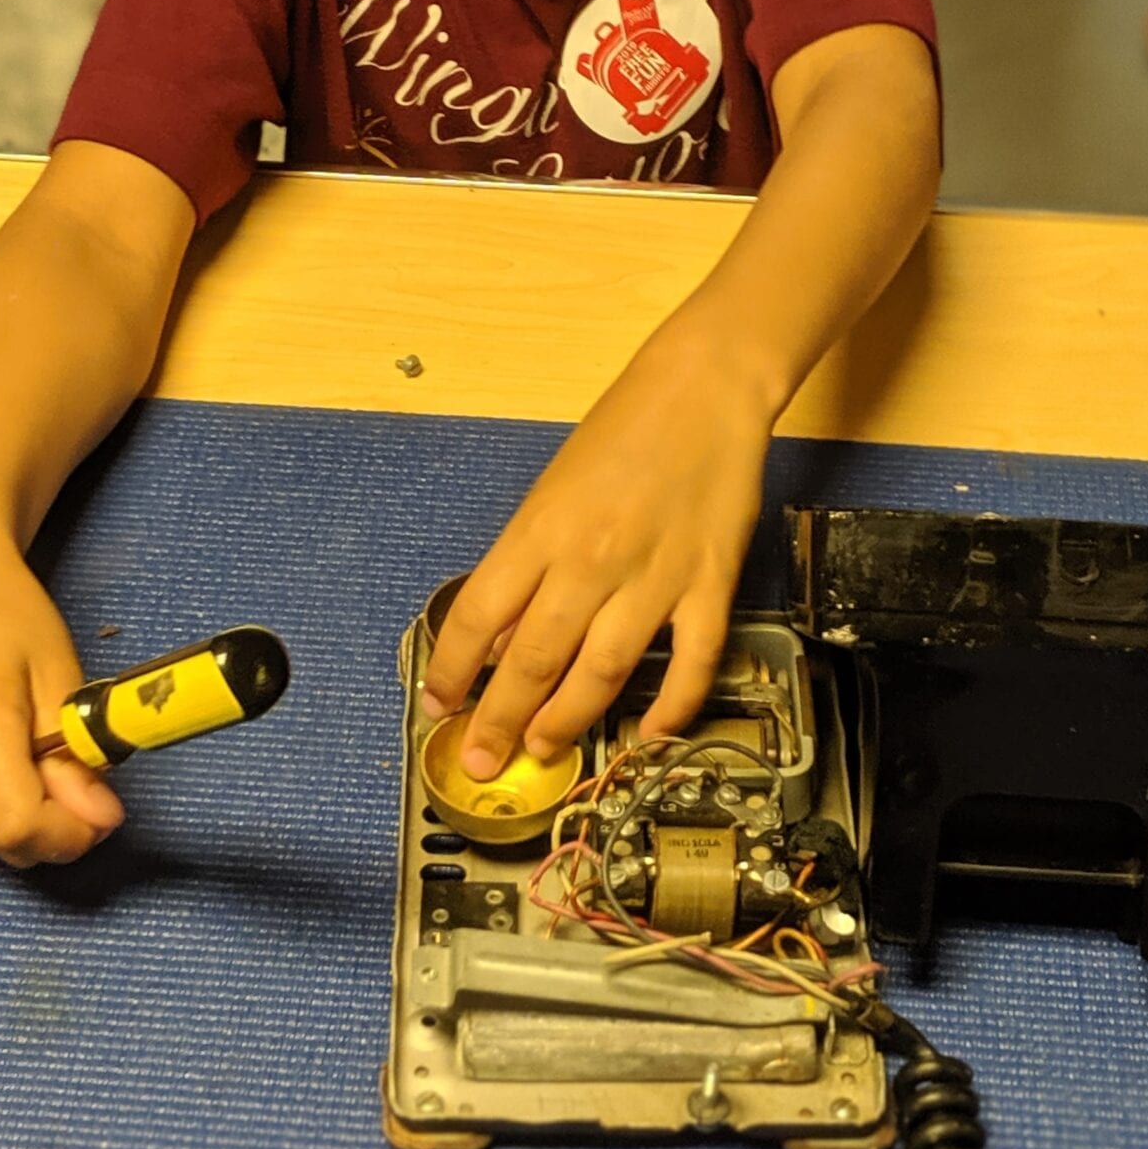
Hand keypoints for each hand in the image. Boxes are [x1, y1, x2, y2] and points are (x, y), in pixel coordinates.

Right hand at [0, 516, 124, 865]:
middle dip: (57, 824)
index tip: (104, 805)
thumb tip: (100, 823)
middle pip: (6, 844)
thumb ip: (77, 758)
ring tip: (35, 750)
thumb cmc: (6, 614)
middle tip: (77, 768)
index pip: (20, 829)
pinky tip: (3, 757)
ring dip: (28, 816)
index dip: (73, 830)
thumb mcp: (60, 677)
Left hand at [421, 329, 772, 778]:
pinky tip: (651, 736)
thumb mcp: (552, 489)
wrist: (704, 388)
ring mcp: (654, 574)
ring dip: (569, 720)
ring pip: (603, 671)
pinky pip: (690, 661)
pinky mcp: (710, 582)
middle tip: (486, 759)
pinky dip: (671, 707)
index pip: (479, 615)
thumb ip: (528, 564)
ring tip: (546, 750)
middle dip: (502, 719)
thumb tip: (501, 637)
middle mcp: (591, 558)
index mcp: (542, 528)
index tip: (437, 705)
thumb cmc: (624, 431)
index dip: (450, 669)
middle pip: (534, 658)